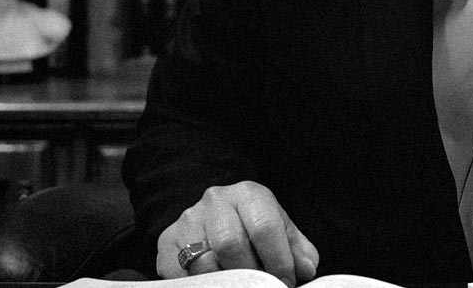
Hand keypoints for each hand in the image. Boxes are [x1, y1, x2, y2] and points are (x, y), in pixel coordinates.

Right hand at [156, 181, 319, 284]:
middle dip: (251, 274)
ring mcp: (188, 221)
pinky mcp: (167, 243)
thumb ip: (299, 250)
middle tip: (262, 287)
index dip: (278, 261)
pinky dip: (205, 285)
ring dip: (228, 282)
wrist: (215, 217)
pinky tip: (219, 284)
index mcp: (249, 194)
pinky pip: (183, 275)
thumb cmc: (254, 227)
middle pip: (231, 244)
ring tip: (241, 286)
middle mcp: (216, 201)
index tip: (286, 281)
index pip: (264, 227)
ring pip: (205, 262)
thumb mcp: (281, 232)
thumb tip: (304, 270)